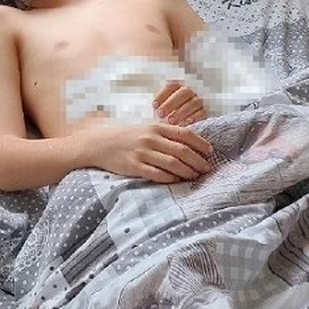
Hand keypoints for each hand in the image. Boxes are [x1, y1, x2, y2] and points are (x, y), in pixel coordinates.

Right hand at [81, 123, 213, 183]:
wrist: (99, 143)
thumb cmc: (126, 136)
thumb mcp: (146, 128)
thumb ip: (165, 134)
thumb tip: (188, 143)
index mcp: (156, 127)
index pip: (185, 134)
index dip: (200, 143)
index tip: (210, 152)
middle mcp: (151, 139)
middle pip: (182, 151)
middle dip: (198, 161)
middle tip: (206, 168)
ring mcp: (142, 153)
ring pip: (172, 164)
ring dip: (187, 172)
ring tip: (195, 176)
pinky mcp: (134, 166)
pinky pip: (157, 174)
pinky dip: (170, 178)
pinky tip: (177, 181)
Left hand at [153, 80, 207, 125]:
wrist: (177, 130)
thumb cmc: (163, 118)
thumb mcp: (156, 109)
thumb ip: (155, 105)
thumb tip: (148, 104)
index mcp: (177, 87)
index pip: (171, 85)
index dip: (163, 94)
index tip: (154, 105)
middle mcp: (189, 92)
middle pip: (184, 92)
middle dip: (171, 103)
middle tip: (161, 114)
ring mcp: (198, 101)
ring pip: (194, 102)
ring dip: (181, 111)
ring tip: (170, 121)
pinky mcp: (205, 113)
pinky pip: (202, 113)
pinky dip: (194, 117)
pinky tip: (185, 123)